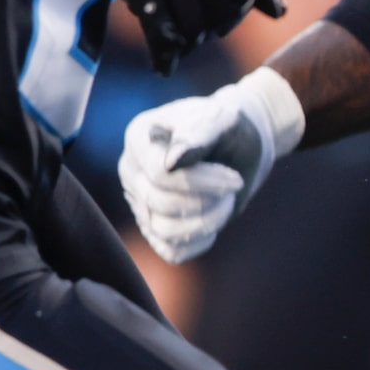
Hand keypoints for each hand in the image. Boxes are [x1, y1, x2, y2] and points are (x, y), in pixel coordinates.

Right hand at [45, 0, 282, 72]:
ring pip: (192, 27)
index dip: (233, 13)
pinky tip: (164, 65)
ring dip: (187, 42)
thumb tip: (280, 13)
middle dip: (209, 30)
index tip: (218, 18)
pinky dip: (164, 54)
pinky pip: (160, 30)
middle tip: (195, 32)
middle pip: (219, 15)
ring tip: (178, 39)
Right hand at [118, 66, 305, 263]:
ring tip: (226, 201)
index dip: (202, 182)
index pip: (160, 174)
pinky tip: (215, 217)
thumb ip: (198, 133)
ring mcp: (140, 203)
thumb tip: (173, 162)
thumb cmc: (227, 128)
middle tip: (234, 187)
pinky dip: (201, 240)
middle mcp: (132, 172)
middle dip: (206, 201)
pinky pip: (173, 251)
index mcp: (139, 138)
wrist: (238, 146)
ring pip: (164, 230)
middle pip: (159, 202)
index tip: (235, 180)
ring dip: (207, 221)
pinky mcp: (156, 230)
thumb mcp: (220, 119)